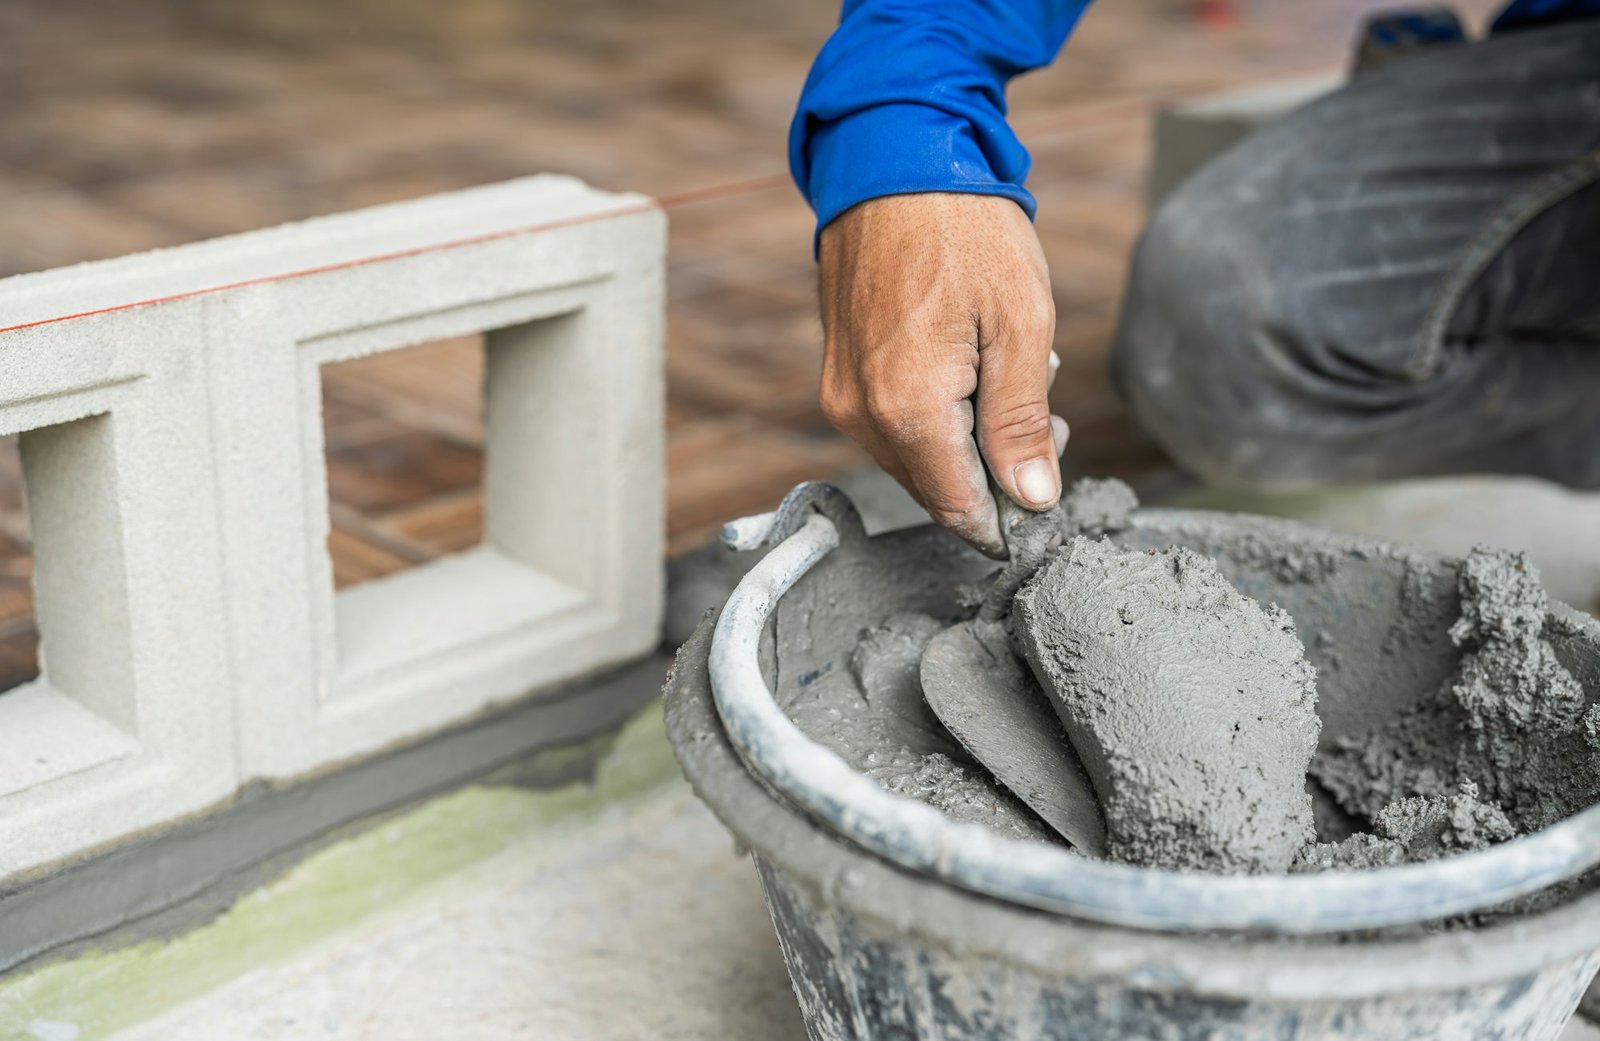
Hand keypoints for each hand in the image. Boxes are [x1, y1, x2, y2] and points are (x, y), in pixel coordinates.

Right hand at [817, 193, 1066, 557]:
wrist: (893, 160)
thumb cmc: (964, 230)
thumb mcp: (1021, 324)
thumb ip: (1022, 422)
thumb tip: (1032, 499)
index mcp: (909, 409)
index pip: (959, 507)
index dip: (1006, 520)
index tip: (1044, 506)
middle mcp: (862, 414)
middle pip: (936, 487)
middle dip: (993, 470)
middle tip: (1044, 414)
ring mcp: (842, 394)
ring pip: (914, 456)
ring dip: (965, 439)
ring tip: (1007, 371)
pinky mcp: (837, 373)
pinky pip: (890, 423)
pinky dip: (935, 413)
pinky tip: (969, 361)